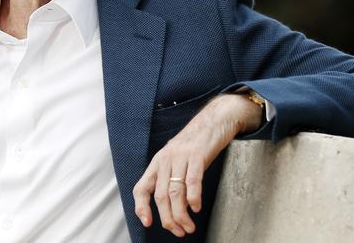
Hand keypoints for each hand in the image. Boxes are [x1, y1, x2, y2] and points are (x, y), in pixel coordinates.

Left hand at [132, 93, 261, 236]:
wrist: (212, 121)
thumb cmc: (194, 144)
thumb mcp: (176, 160)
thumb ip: (171, 180)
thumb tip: (172, 208)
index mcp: (157, 163)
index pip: (141, 187)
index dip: (141, 207)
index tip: (147, 223)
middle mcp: (165, 159)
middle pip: (160, 196)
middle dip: (168, 218)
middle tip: (178, 231)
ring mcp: (180, 157)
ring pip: (175, 192)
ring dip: (182, 214)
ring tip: (189, 227)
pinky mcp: (197, 155)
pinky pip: (192, 181)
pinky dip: (193, 198)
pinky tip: (196, 208)